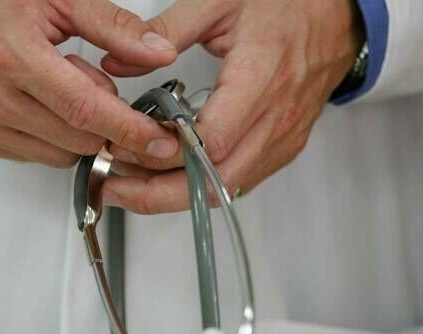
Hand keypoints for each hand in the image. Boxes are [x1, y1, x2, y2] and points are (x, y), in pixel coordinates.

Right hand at [0, 0, 179, 166]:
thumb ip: (114, 28)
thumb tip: (159, 54)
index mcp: (12, 55)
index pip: (86, 110)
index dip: (130, 131)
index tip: (161, 144)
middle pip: (77, 139)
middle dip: (106, 124)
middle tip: (99, 88)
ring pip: (58, 154)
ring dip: (76, 131)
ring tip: (60, 88)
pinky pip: (30, 154)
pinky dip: (49, 136)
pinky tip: (38, 103)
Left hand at [101, 0, 364, 212]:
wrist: (336, 18)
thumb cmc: (285, 6)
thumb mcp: (219, 2)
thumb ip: (165, 31)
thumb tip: (116, 62)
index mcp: (260, 78)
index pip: (211, 140)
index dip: (164, 153)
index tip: (124, 148)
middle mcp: (275, 119)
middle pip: (213, 181)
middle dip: (157, 195)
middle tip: (113, 189)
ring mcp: (282, 140)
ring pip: (224, 191)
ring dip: (173, 197)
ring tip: (130, 188)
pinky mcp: (282, 149)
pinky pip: (238, 183)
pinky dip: (199, 189)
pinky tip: (167, 181)